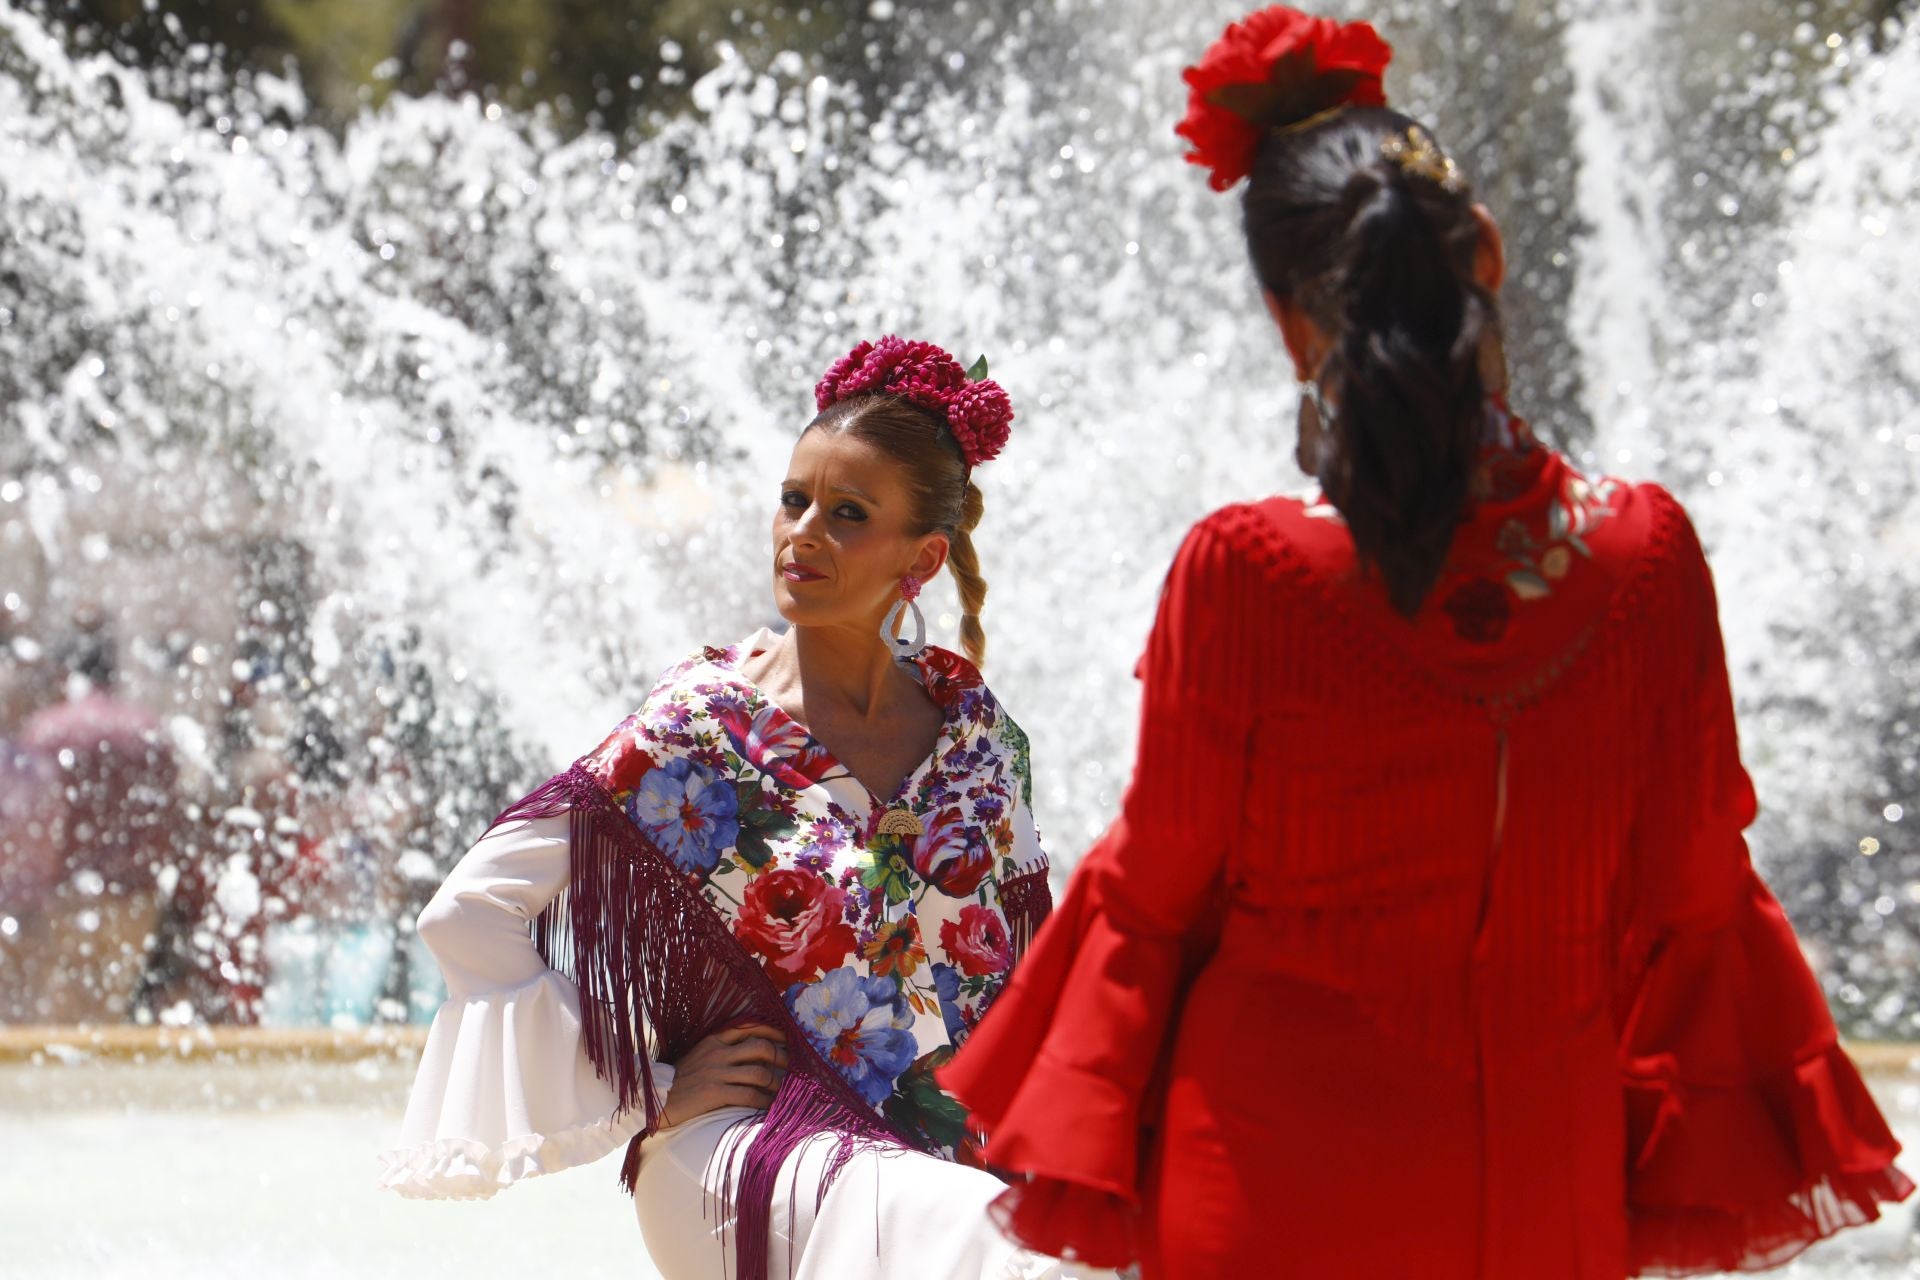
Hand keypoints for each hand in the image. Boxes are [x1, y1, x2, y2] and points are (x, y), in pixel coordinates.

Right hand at [660, 1023, 789, 1127]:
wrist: (655, 1098)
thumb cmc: (681, 1079)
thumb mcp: (700, 1054)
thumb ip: (723, 1049)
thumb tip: (754, 1051)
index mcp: (714, 1039)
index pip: (750, 1027)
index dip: (773, 1032)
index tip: (787, 1038)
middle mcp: (717, 1052)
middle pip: (761, 1048)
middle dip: (781, 1057)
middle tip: (791, 1067)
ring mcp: (716, 1073)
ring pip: (759, 1073)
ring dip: (776, 1083)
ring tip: (782, 1091)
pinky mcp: (714, 1093)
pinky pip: (749, 1095)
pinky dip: (764, 1102)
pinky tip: (769, 1107)